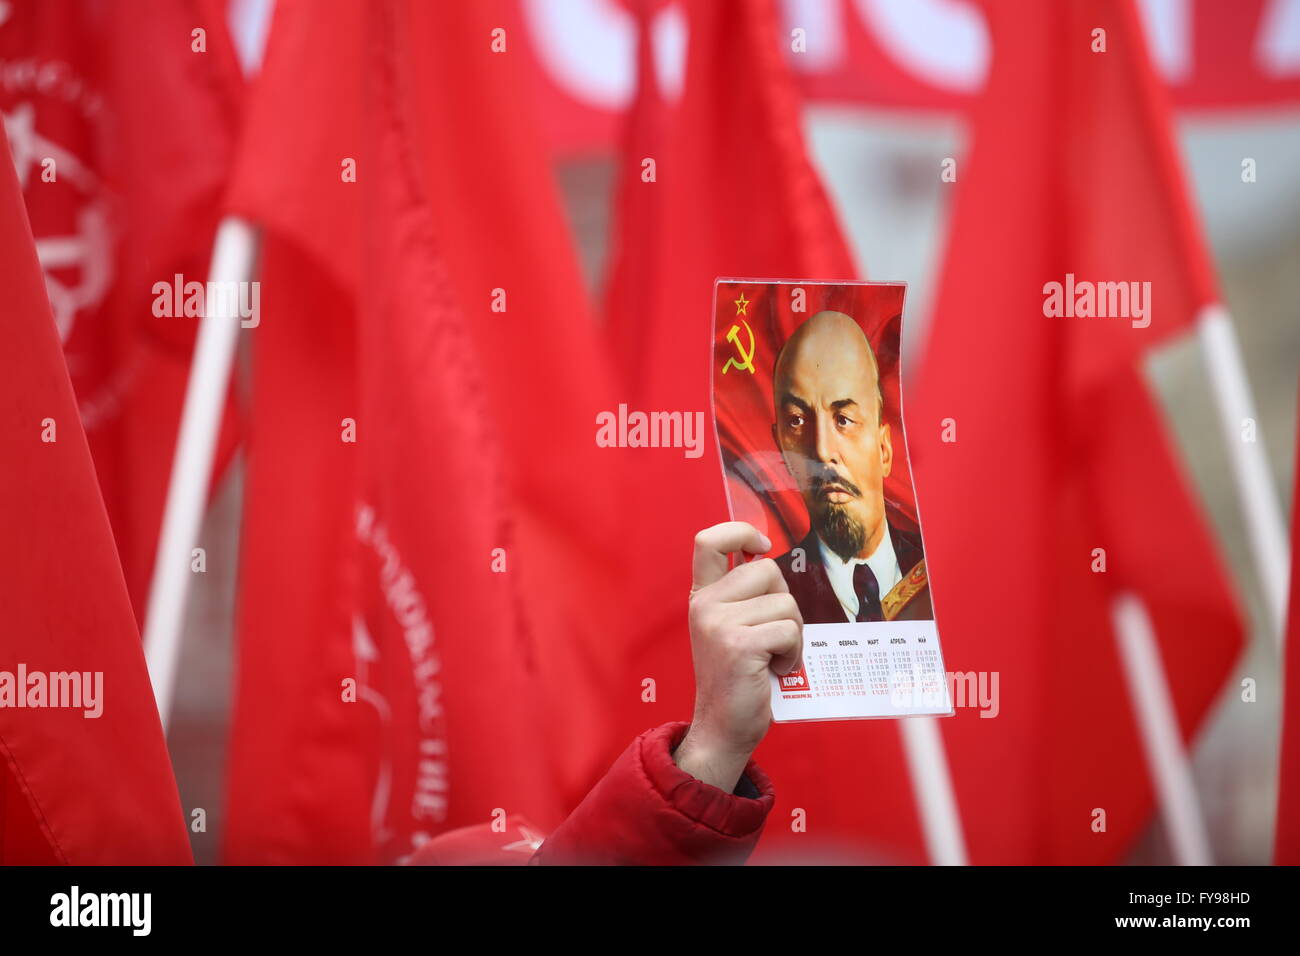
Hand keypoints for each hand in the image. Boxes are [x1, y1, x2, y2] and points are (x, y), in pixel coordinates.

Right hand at [674, 521, 803, 792]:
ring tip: (773, 657)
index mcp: (702, 597)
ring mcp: (719, 624)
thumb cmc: (737, 678)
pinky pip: (789, 631)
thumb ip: (742, 596)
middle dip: (784, 601)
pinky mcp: (739, 645)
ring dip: (792, 633)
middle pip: (767, 570)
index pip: (709, 540)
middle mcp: (705, 605)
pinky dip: (793, 653)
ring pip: (785, 603)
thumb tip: (771, 561)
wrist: (722, 728)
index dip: (740, 531)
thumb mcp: (728, 627)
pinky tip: (776, 670)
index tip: (761, 547)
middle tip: (772, 635)